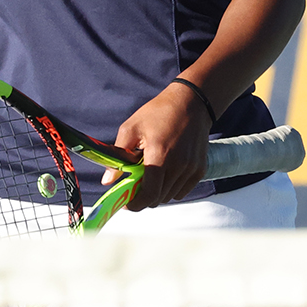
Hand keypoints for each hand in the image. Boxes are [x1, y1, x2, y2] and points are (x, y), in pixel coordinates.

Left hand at [107, 83, 212, 210]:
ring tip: (151, 173)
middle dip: (144, 196)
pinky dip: (171, 188)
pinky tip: (165, 172)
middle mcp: (179, 166)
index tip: (127, 202)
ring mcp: (191, 169)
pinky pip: (182, 191)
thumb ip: (118, 156)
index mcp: (160, 155)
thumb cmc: (159, 112)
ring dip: (158, 192)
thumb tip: (107, 181)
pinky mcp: (200, 170)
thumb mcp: (131, 128)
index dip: (136, 204)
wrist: (191, 103)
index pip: (149, 194)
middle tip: (135, 185)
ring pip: (170, 196)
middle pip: (158, 198)